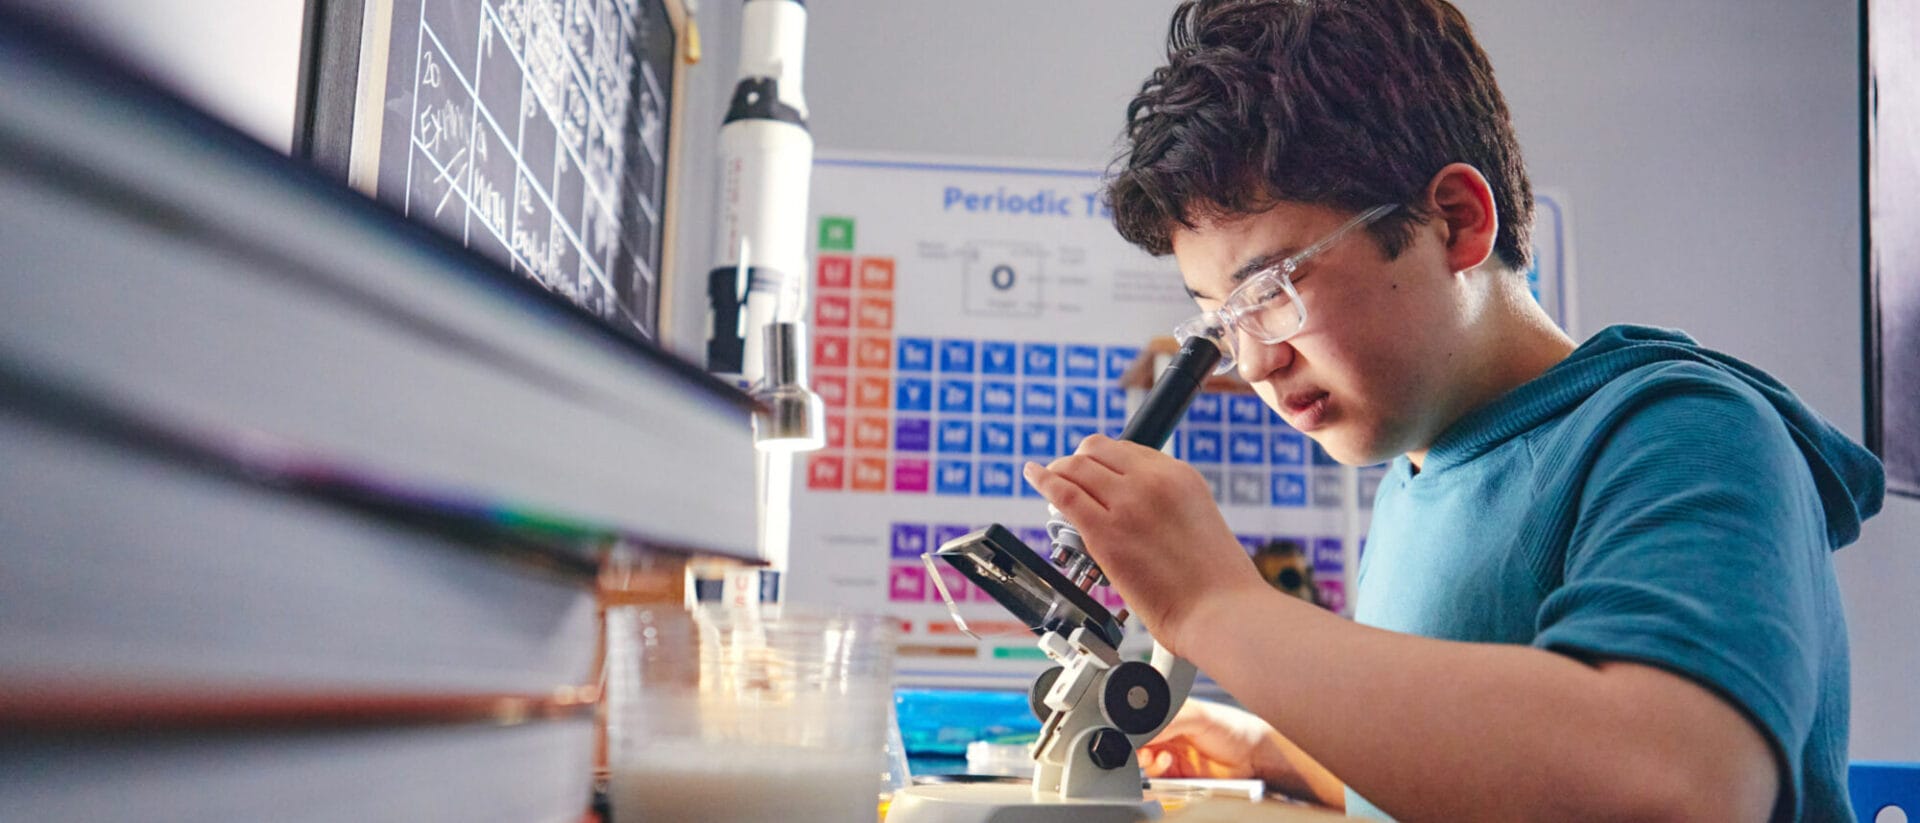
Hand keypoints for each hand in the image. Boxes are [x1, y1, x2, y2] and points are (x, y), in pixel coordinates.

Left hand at [1021, 435, 1266, 654]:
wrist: (1222, 612)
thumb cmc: (1215, 583)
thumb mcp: (1198, 522)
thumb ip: (1167, 508)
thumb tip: (1137, 515)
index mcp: (1180, 476)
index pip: (1128, 450)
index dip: (1103, 460)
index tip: (1093, 472)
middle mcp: (1153, 481)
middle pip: (1097, 452)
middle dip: (1077, 462)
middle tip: (1066, 476)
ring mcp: (1127, 503)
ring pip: (1076, 467)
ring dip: (1058, 471)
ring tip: (1048, 479)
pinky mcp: (1104, 531)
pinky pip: (1063, 493)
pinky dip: (1043, 480)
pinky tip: (1034, 476)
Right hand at [1141, 700, 1344, 807]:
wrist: (1254, 757)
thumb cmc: (1234, 728)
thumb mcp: (1199, 714)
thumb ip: (1168, 718)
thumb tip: (1141, 727)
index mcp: (1166, 714)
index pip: (1139, 721)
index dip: (1132, 729)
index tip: (1131, 735)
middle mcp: (1165, 735)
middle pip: (1136, 744)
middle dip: (1134, 749)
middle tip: (1140, 750)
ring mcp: (1169, 757)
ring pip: (1142, 765)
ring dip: (1145, 763)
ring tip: (1157, 758)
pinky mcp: (1176, 779)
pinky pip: (1155, 782)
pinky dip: (1154, 777)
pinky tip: (1165, 766)